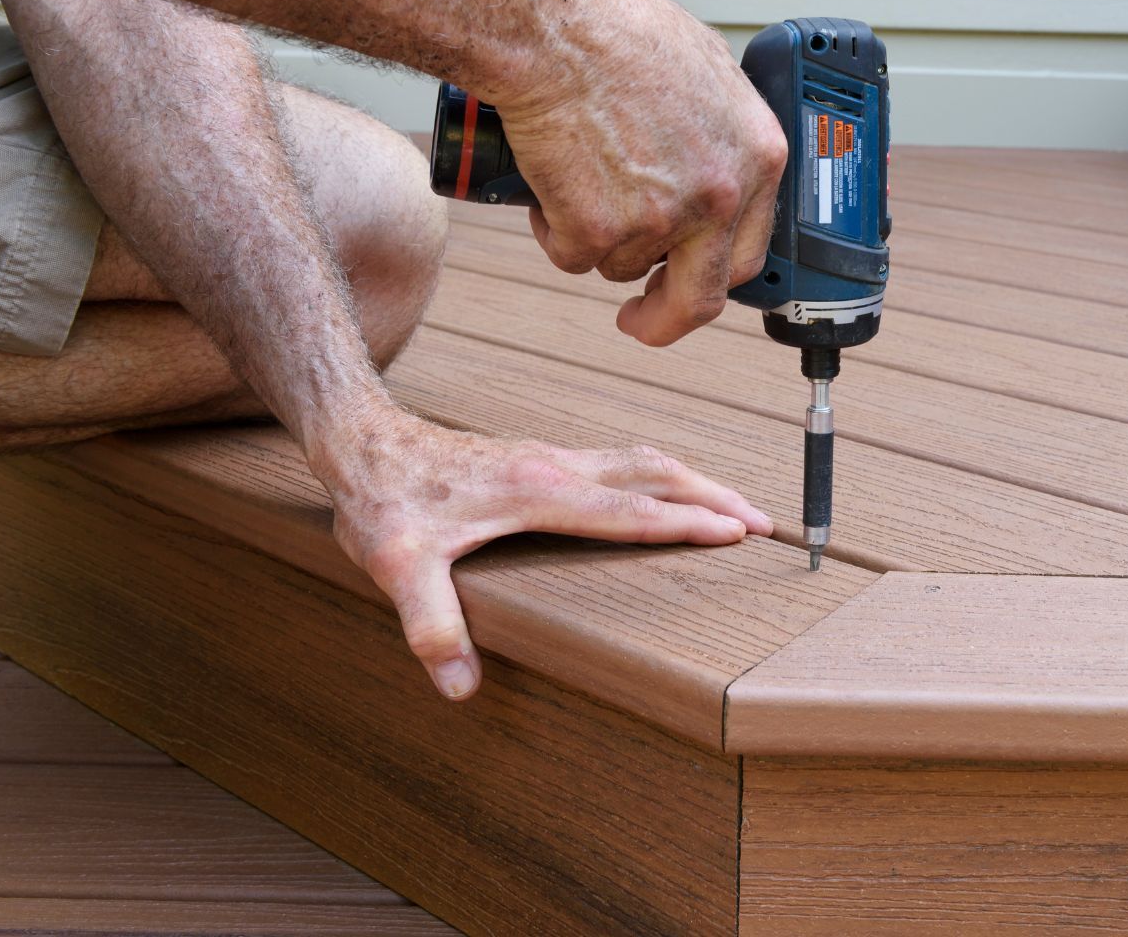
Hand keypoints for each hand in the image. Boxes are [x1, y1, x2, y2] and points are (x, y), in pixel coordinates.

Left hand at [312, 411, 773, 699]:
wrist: (363, 441)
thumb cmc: (382, 500)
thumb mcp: (395, 566)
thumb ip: (430, 623)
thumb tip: (460, 684)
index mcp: (538, 490)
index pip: (629, 511)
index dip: (685, 524)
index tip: (738, 533)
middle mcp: (557, 466)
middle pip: (656, 474)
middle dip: (714, 497)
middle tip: (764, 523)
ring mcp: (554, 456)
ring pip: (644, 461)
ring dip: (695, 481)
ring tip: (736, 507)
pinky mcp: (545, 456)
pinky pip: (624, 462)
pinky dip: (664, 477)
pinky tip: (668, 493)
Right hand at [495, 0, 785, 346]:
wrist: (555, 24)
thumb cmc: (618, 30)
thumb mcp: (706, 76)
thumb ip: (719, 137)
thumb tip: (711, 167)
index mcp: (757, 157)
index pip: (750, 249)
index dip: (714, 274)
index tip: (689, 284)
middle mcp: (720, 195)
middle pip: (701, 296)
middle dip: (665, 318)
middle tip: (638, 318)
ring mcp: (663, 218)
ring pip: (622, 265)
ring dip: (595, 238)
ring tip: (574, 168)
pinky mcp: (600, 230)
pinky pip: (572, 255)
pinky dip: (552, 229)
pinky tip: (549, 175)